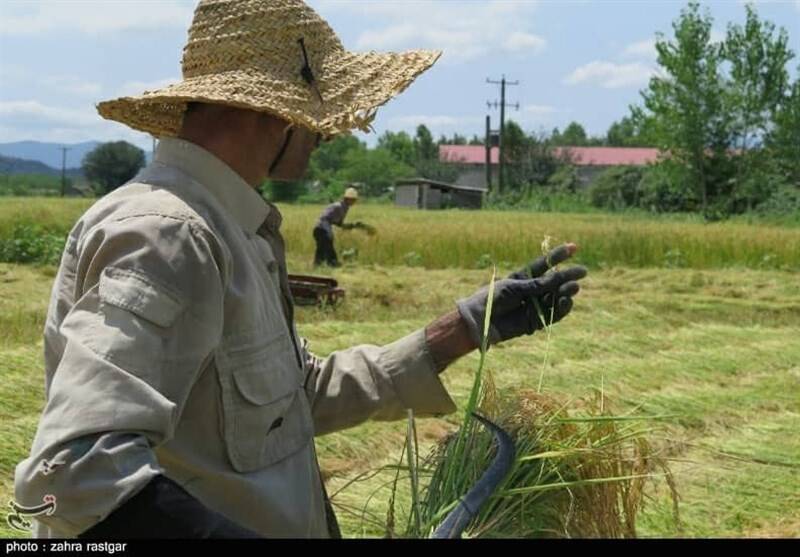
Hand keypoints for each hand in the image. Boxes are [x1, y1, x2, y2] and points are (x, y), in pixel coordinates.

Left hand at [456, 244, 586, 346]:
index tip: (574, 247)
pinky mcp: (535, 322)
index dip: (558, 256)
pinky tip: (567, 301)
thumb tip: (560, 278)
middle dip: (567, 277)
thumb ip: (537, 285)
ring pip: (556, 298)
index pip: (544, 264)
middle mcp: (531, 291)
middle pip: (554, 282)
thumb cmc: (492, 299)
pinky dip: (562, 309)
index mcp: (523, 277)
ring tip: (573, 288)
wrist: (480, 322)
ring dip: (566, 292)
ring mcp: (534, 306)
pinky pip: (553, 315)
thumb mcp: (515, 288)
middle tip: (582, 272)